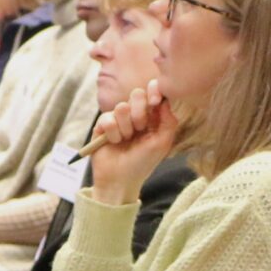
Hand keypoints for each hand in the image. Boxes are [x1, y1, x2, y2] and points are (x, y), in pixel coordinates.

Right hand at [86, 85, 178, 202]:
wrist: (120, 180)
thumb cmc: (143, 163)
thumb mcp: (162, 143)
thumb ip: (169, 121)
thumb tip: (165, 100)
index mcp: (151, 117)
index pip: (152, 93)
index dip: (154, 91)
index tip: (155, 100)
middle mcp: (134, 115)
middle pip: (136, 94)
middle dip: (140, 113)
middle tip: (140, 129)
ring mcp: (117, 119)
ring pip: (121, 107)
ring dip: (126, 128)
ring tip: (125, 140)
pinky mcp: (102, 125)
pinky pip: (107, 118)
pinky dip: (113, 134)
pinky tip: (114, 143)